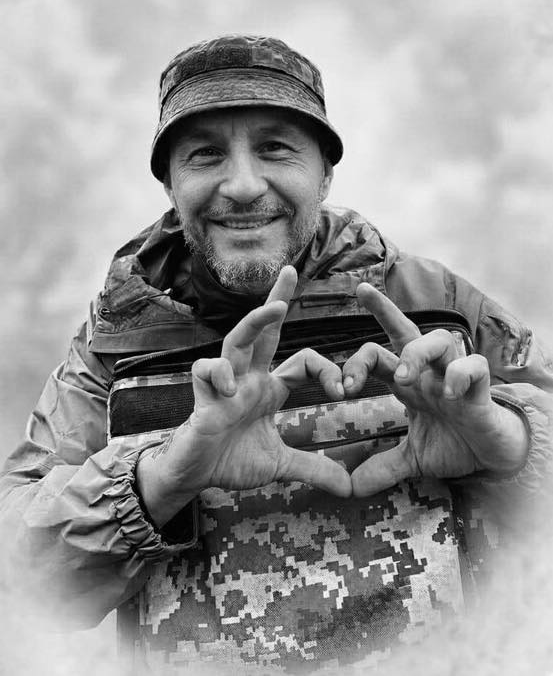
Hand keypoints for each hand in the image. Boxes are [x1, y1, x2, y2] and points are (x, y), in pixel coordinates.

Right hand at [137, 266, 351, 525]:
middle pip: (262, 330)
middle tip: (292, 270)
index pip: (301, 361)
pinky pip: (204, 371)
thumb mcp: (279, 465)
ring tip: (274, 309)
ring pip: (235, 340)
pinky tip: (229, 388)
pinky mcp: (202, 398)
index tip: (344, 390)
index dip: (326, 369)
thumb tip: (349, 488)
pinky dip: (218, 372)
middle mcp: (248, 378)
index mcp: (268, 388)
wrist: (194, 477)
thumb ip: (312, 469)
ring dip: (254, 322)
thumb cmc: (231, 461)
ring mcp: (224, 385)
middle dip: (276, 298)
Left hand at [343, 283, 528, 496]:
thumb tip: (352, 487)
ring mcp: (455, 379)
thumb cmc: (455, 444)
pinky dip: (461, 374)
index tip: (340, 387)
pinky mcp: (481, 391)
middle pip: (407, 331)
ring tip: (404, 378)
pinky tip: (451, 395)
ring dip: (417, 353)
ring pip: (440, 339)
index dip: (356, 358)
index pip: (380, 353)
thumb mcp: (413, 459)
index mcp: (409, 384)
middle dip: (385, 314)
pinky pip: (475, 366)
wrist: (495, 457)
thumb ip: (383, 467)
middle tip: (361, 332)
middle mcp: (429, 374)